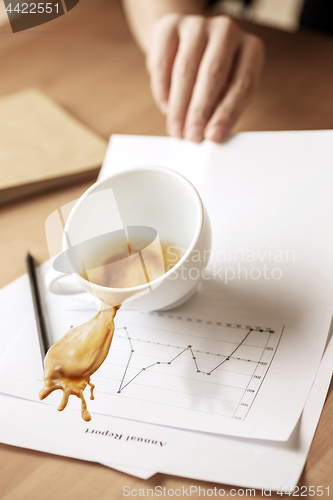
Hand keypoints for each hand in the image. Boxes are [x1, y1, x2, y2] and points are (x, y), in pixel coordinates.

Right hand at [147, 14, 264, 142]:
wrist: (186, 44)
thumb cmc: (212, 76)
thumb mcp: (225, 92)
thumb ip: (221, 110)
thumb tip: (211, 136)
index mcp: (250, 48)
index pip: (242, 84)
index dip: (227, 113)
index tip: (214, 136)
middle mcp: (227, 31)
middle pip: (213, 74)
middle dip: (200, 110)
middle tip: (192, 136)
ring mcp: (198, 25)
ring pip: (186, 69)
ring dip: (179, 105)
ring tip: (177, 129)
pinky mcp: (170, 26)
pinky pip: (163, 62)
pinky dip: (162, 89)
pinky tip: (165, 107)